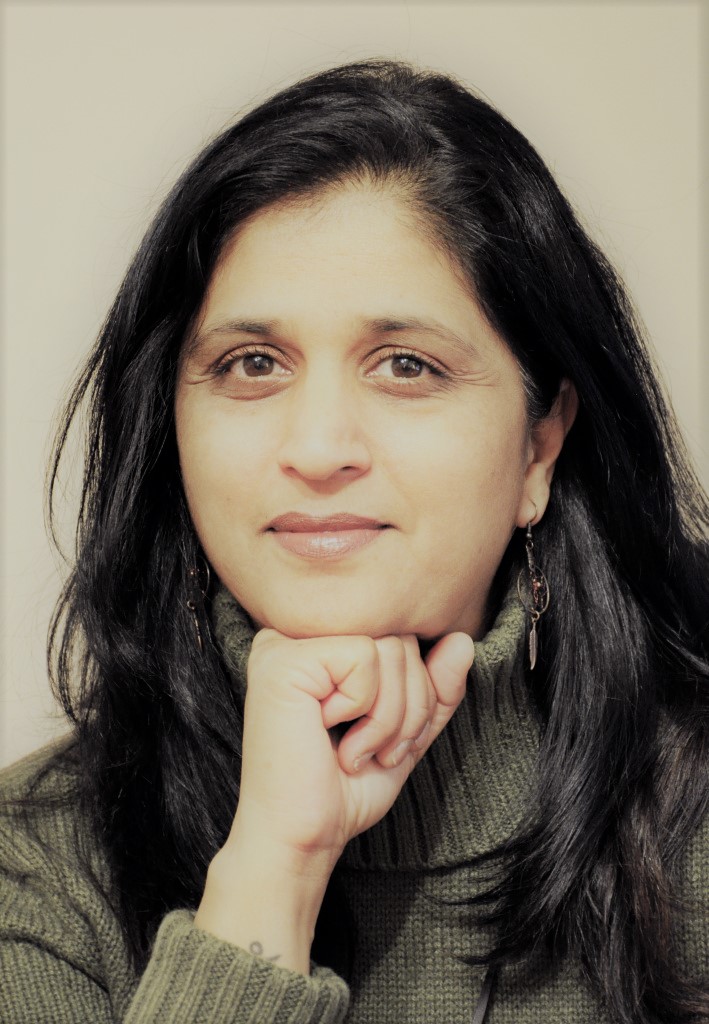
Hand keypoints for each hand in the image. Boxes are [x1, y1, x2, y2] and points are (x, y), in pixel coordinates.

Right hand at [195, 628, 472, 971]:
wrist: (301, 838)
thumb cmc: (343, 790)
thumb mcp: (406, 733)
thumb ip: (434, 687)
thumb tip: (460, 639)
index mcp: (320, 646)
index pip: (402, 638)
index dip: (419, 692)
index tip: (390, 744)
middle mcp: (298, 635)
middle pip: (401, 638)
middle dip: (412, 705)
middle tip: (378, 753)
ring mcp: (286, 642)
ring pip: (390, 647)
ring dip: (391, 715)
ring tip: (355, 751)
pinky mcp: (284, 659)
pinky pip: (365, 656)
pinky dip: (367, 709)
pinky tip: (329, 736)